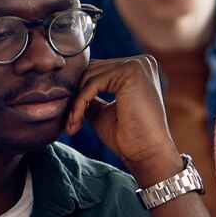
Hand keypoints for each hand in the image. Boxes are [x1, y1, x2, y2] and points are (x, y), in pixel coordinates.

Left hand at [63, 55, 179, 182]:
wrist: (146, 153)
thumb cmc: (128, 137)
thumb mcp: (103, 111)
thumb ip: (90, 96)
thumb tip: (69, 87)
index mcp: (137, 69)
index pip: (98, 71)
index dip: (80, 92)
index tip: (71, 117)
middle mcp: (140, 62)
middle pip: (93, 70)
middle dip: (77, 96)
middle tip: (70, 124)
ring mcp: (137, 65)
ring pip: (90, 76)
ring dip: (76, 102)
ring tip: (73, 126)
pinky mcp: (131, 72)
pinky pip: (93, 83)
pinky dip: (80, 103)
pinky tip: (76, 122)